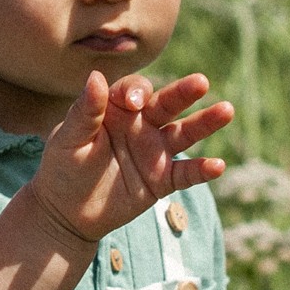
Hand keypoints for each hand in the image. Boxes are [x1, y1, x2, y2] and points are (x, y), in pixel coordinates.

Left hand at [29, 72, 231, 249]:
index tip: (135, 102)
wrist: (66, 212)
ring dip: (205, 123)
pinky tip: (217, 166)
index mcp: (117, 109)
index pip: (135, 90)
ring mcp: (154, 152)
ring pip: (184, 133)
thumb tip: (97, 77)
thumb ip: (85, 111)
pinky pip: (186, 173)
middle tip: (201, 82)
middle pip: (167, 104)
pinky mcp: (162, 180)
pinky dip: (202, 170)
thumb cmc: (63, 169)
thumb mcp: (69, 139)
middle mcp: (141, 125)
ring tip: (227, 110)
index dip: (138, 91)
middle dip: (184, 93)